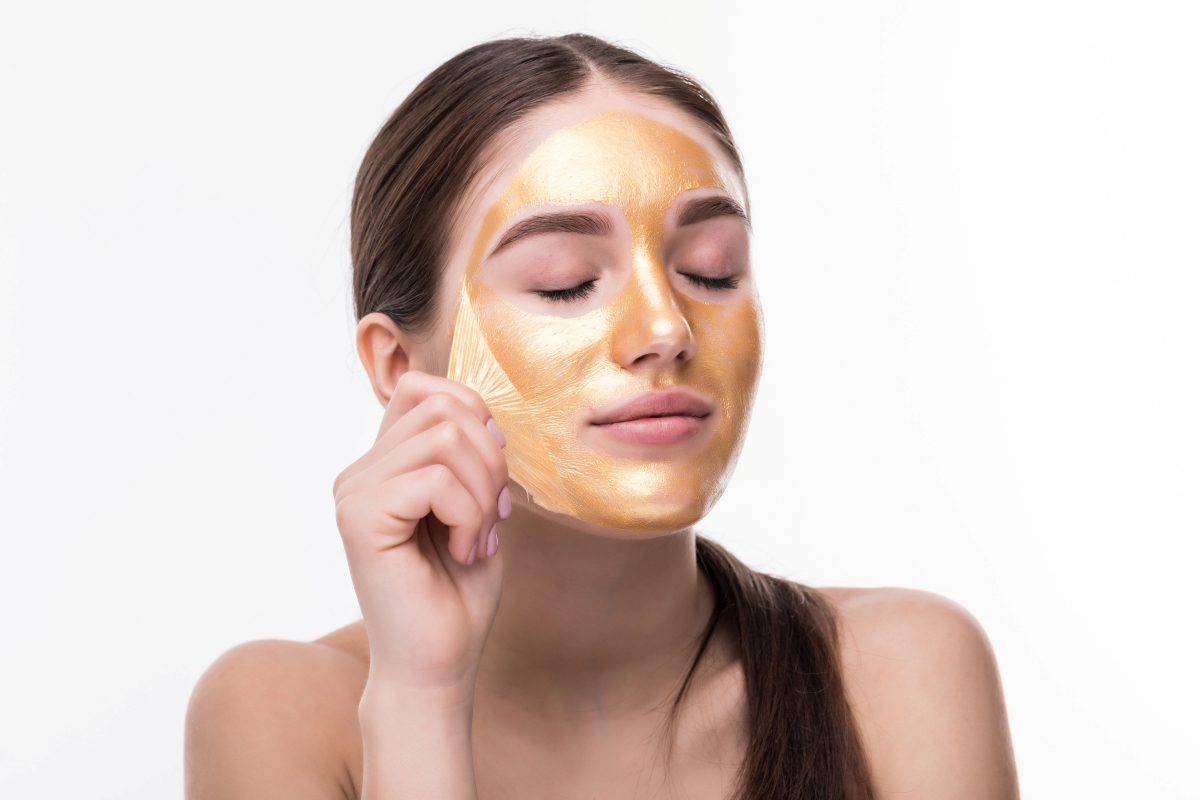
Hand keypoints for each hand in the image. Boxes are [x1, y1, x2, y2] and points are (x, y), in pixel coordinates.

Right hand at [333, 371, 508, 693]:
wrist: (437, 665)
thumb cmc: (457, 593)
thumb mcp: (475, 505)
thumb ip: (467, 453)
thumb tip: (485, 414)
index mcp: (382, 465)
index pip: (423, 388)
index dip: (473, 413)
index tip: (491, 475)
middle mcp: (359, 473)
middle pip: (442, 407)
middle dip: (490, 458)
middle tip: (493, 516)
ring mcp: (353, 493)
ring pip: (445, 437)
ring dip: (483, 490)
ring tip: (477, 537)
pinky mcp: (359, 518)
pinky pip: (437, 479)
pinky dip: (470, 515)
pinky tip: (462, 551)